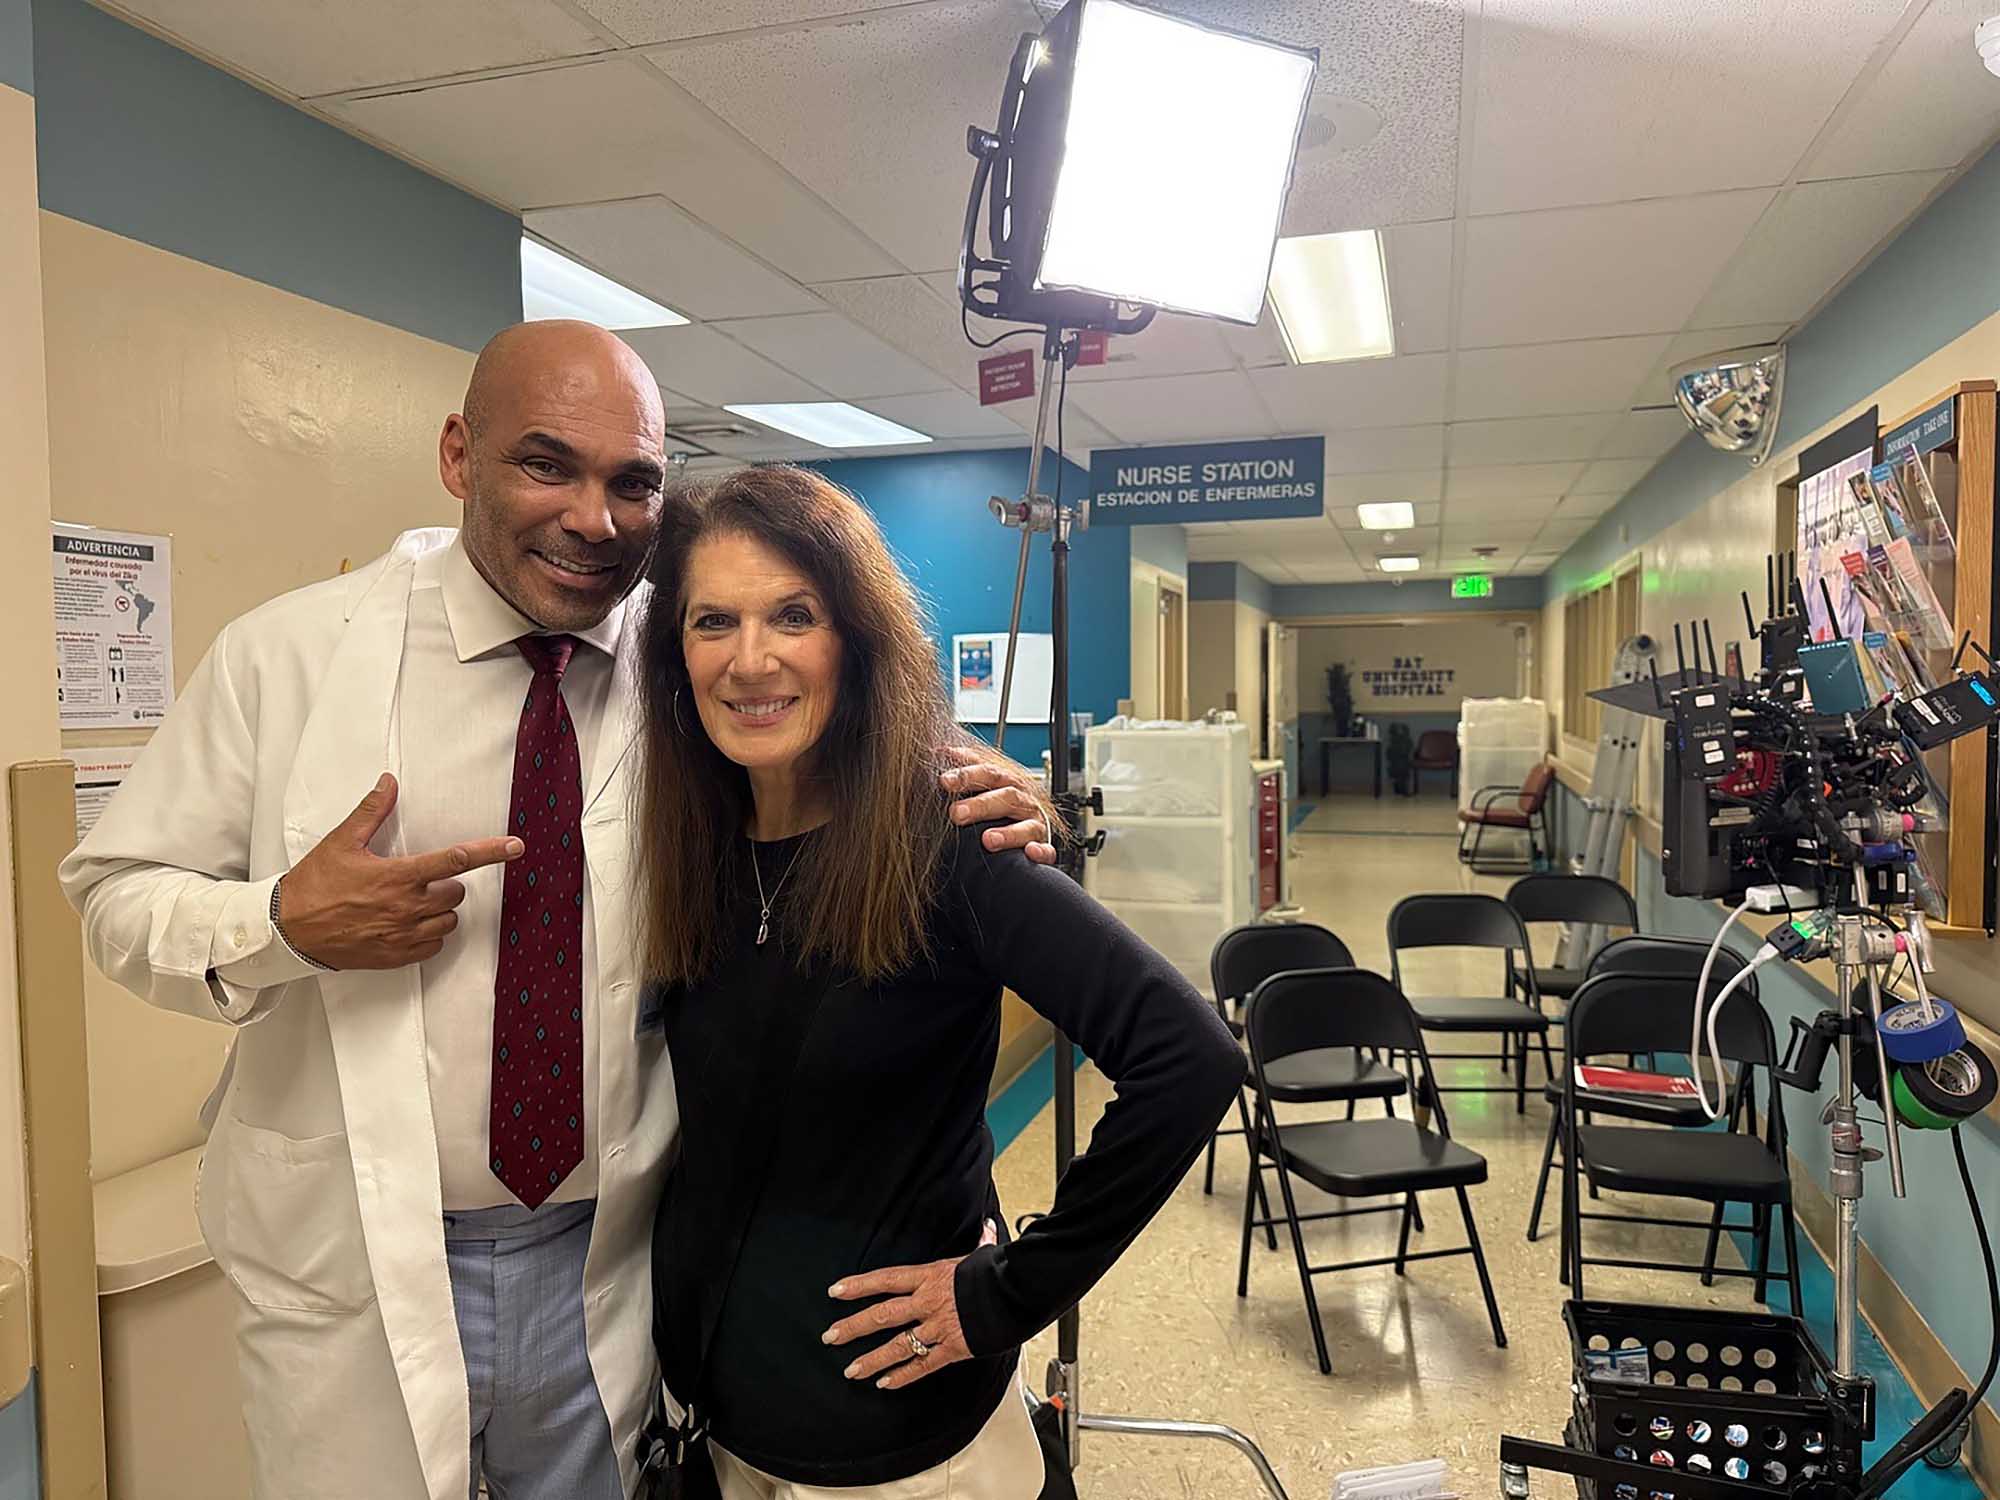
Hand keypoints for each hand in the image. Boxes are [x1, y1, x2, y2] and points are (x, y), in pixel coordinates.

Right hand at [276, 773, 522, 969]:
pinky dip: (429, 935)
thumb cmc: (313, 885)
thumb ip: (372, 812)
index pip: (456, 860)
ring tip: (414, 903)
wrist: (287, 930)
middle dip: (448, 884)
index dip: (490, 852)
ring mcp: (402, 935)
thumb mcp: (342, 842)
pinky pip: (433, 946)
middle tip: (423, 880)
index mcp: (398, 876)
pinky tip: (410, 925)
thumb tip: (388, 782)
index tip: (515, 847)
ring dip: (441, 911)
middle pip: (456, 894)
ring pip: (448, 922)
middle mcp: (406, 908)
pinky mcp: (396, 956)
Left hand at [822, 1219, 997, 1389]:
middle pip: (882, 1314)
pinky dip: (903, 1375)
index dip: (858, 1285)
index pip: (886, 1279)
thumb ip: (980, 1243)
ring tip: (851, 1369)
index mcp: (930, 1276)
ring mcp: (939, 1327)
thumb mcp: (983, 1255)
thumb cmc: (1000, 1272)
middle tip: (831, 1336)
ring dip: (872, 1359)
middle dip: (853, 1326)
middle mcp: (928, 1302)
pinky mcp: (953, 1348)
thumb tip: (986, 1227)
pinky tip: (885, 1383)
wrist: (1019, 1292)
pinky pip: (922, 1365)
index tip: (836, 1291)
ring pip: (898, 1345)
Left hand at [938, 747, 1055, 865]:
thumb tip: (941, 750)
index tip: (945, 781)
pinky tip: (1030, 853)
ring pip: (1026, 825)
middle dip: (981, 805)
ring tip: (988, 840)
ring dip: (1008, 833)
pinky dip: (1041, 852)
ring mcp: (1034, 823)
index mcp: (1007, 782)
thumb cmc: (1005, 800)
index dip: (967, 776)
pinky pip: (1047, 850)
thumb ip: (968, 766)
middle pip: (1005, 797)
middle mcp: (1023, 799)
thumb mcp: (988, 780)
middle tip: (956, 814)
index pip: (988, 773)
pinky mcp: (1043, 846)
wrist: (1033, 821)